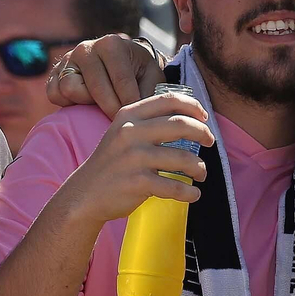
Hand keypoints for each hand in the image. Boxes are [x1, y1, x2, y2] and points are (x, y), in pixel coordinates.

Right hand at [45, 34, 165, 117]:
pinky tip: (86, 105)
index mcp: (112, 44)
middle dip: (111, 109)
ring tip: (102, 108)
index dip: (130, 104)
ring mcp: (67, 60)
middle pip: (95, 88)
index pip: (120, 80)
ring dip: (87, 103)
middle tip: (122, 123)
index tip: (137, 119)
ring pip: (70, 89)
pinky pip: (54, 94)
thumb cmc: (139, 72)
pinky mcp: (54, 74)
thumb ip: (150, 91)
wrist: (120, 63)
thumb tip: (144, 112)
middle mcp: (87, 48)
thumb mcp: (152, 76)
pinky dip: (68, 103)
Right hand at [56, 91, 214, 224]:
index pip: (168, 100)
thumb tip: (188, 118)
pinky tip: (193, 195)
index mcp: (129, 115)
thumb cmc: (112, 163)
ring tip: (201, 173)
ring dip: (199, 167)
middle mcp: (131, 132)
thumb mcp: (123, 132)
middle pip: (181, 124)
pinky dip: (189, 193)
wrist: (85, 194)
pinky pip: (174, 186)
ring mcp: (134, 158)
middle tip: (209, 142)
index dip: (193, 106)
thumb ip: (148, 122)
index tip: (204, 118)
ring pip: (182, 158)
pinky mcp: (137, 182)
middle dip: (202, 133)